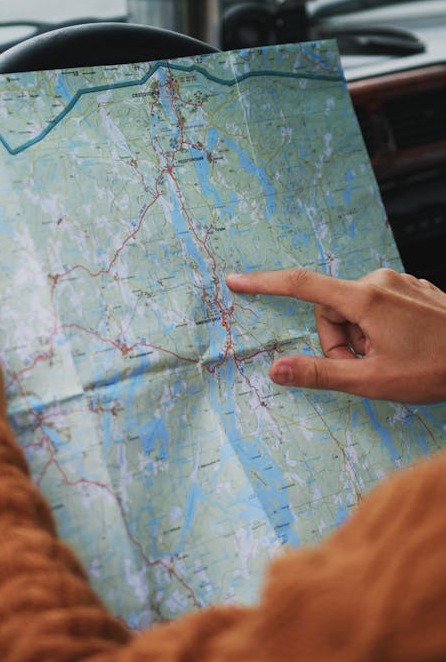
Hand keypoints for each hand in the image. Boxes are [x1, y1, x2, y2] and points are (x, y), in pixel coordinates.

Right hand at [226, 268, 445, 403]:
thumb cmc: (435, 369)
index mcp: (364, 298)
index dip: (265, 283)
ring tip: (389, 360)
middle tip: (364, 368)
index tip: (237, 280)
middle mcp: (379, 280)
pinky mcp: (413, 288)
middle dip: (339, 342)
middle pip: (332, 310)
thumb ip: (321, 374)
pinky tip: (405, 347)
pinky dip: (380, 329)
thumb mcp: (374, 381)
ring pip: (356, 310)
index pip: (301, 285)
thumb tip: (276, 369)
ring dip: (361, 338)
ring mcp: (399, 282)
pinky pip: (379, 306)